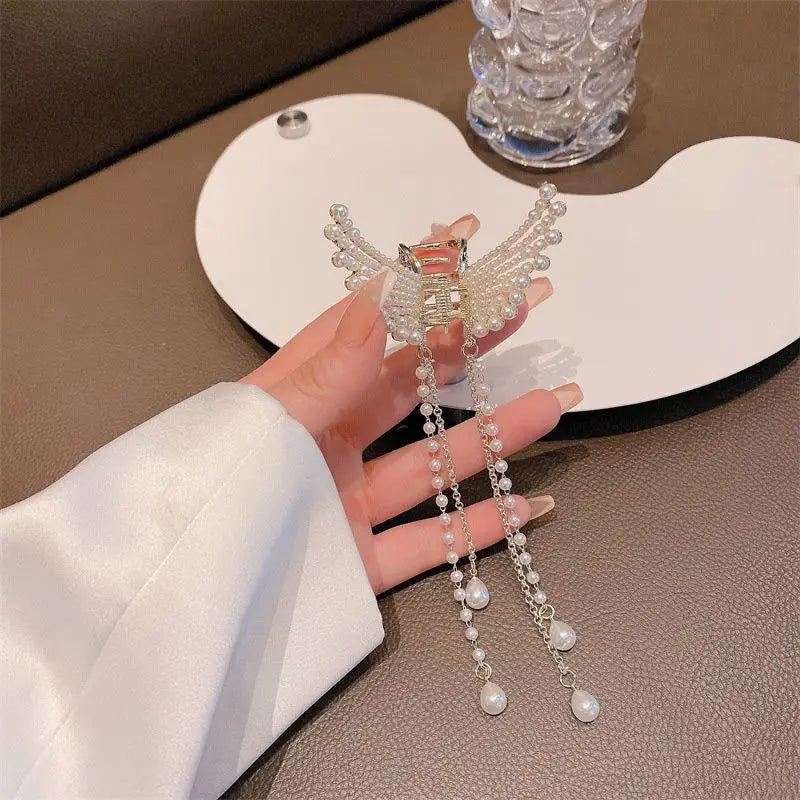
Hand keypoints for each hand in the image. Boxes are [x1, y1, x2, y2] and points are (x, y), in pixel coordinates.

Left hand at [243, 215, 582, 593]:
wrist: (180, 601)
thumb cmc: (212, 498)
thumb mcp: (269, 425)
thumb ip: (327, 371)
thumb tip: (379, 295)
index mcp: (297, 400)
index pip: (362, 328)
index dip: (410, 286)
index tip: (461, 243)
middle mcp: (326, 445)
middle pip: (409, 388)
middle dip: (465, 350)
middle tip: (521, 311)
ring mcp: (345, 504)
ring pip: (431, 466)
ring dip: (491, 438)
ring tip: (550, 403)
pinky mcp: (357, 562)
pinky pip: (427, 544)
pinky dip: (477, 531)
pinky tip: (527, 507)